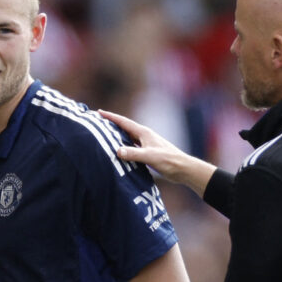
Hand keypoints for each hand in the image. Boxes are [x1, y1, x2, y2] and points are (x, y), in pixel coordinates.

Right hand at [99, 109, 215, 195]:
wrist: (182, 169)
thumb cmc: (168, 160)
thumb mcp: (149, 156)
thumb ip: (133, 154)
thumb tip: (117, 151)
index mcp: (144, 133)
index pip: (124, 122)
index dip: (111, 117)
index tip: (99, 112)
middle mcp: (144, 136)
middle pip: (125, 127)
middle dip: (112, 124)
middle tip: (99, 122)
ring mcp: (147, 144)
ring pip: (128, 137)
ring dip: (118, 135)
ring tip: (106, 135)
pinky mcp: (149, 152)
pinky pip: (132, 146)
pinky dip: (124, 146)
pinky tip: (120, 151)